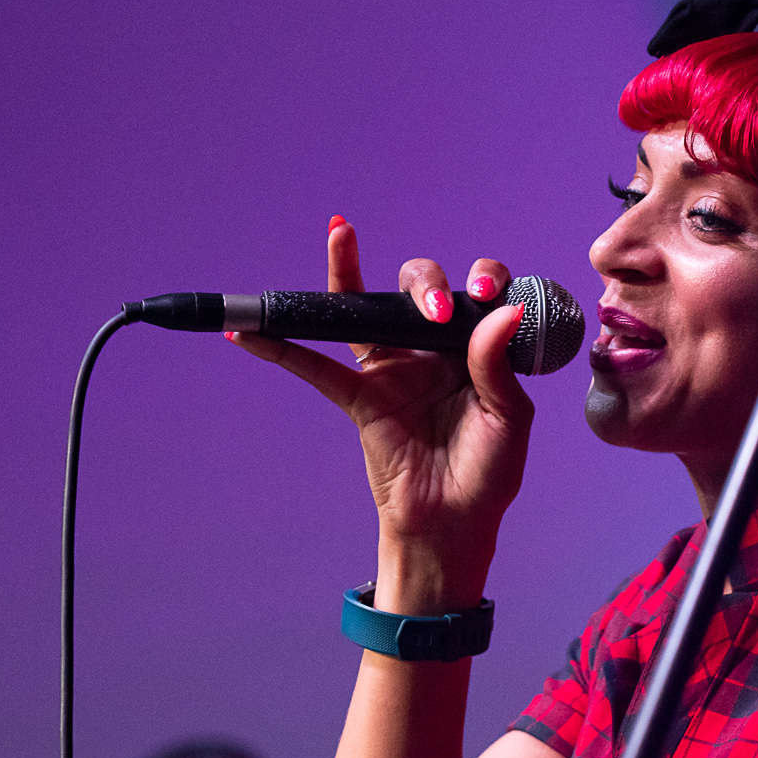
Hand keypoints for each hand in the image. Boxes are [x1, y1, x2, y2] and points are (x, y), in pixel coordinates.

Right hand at [235, 218, 535, 604]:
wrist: (452, 523)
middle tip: (438, 312)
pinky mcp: (361, 397)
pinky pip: (315, 367)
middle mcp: (434, 349)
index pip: (478, 295)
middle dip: (427, 284)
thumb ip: (499, 365)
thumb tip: (500, 312)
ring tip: (340, 234)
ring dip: (348, 273)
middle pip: (419, 289)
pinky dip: (280, 348)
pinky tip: (248, 331)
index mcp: (478, 349)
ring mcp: (394, 370)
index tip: (482, 295)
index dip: (481, 282)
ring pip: (365, 311)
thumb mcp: (509, 419)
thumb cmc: (488, 473)